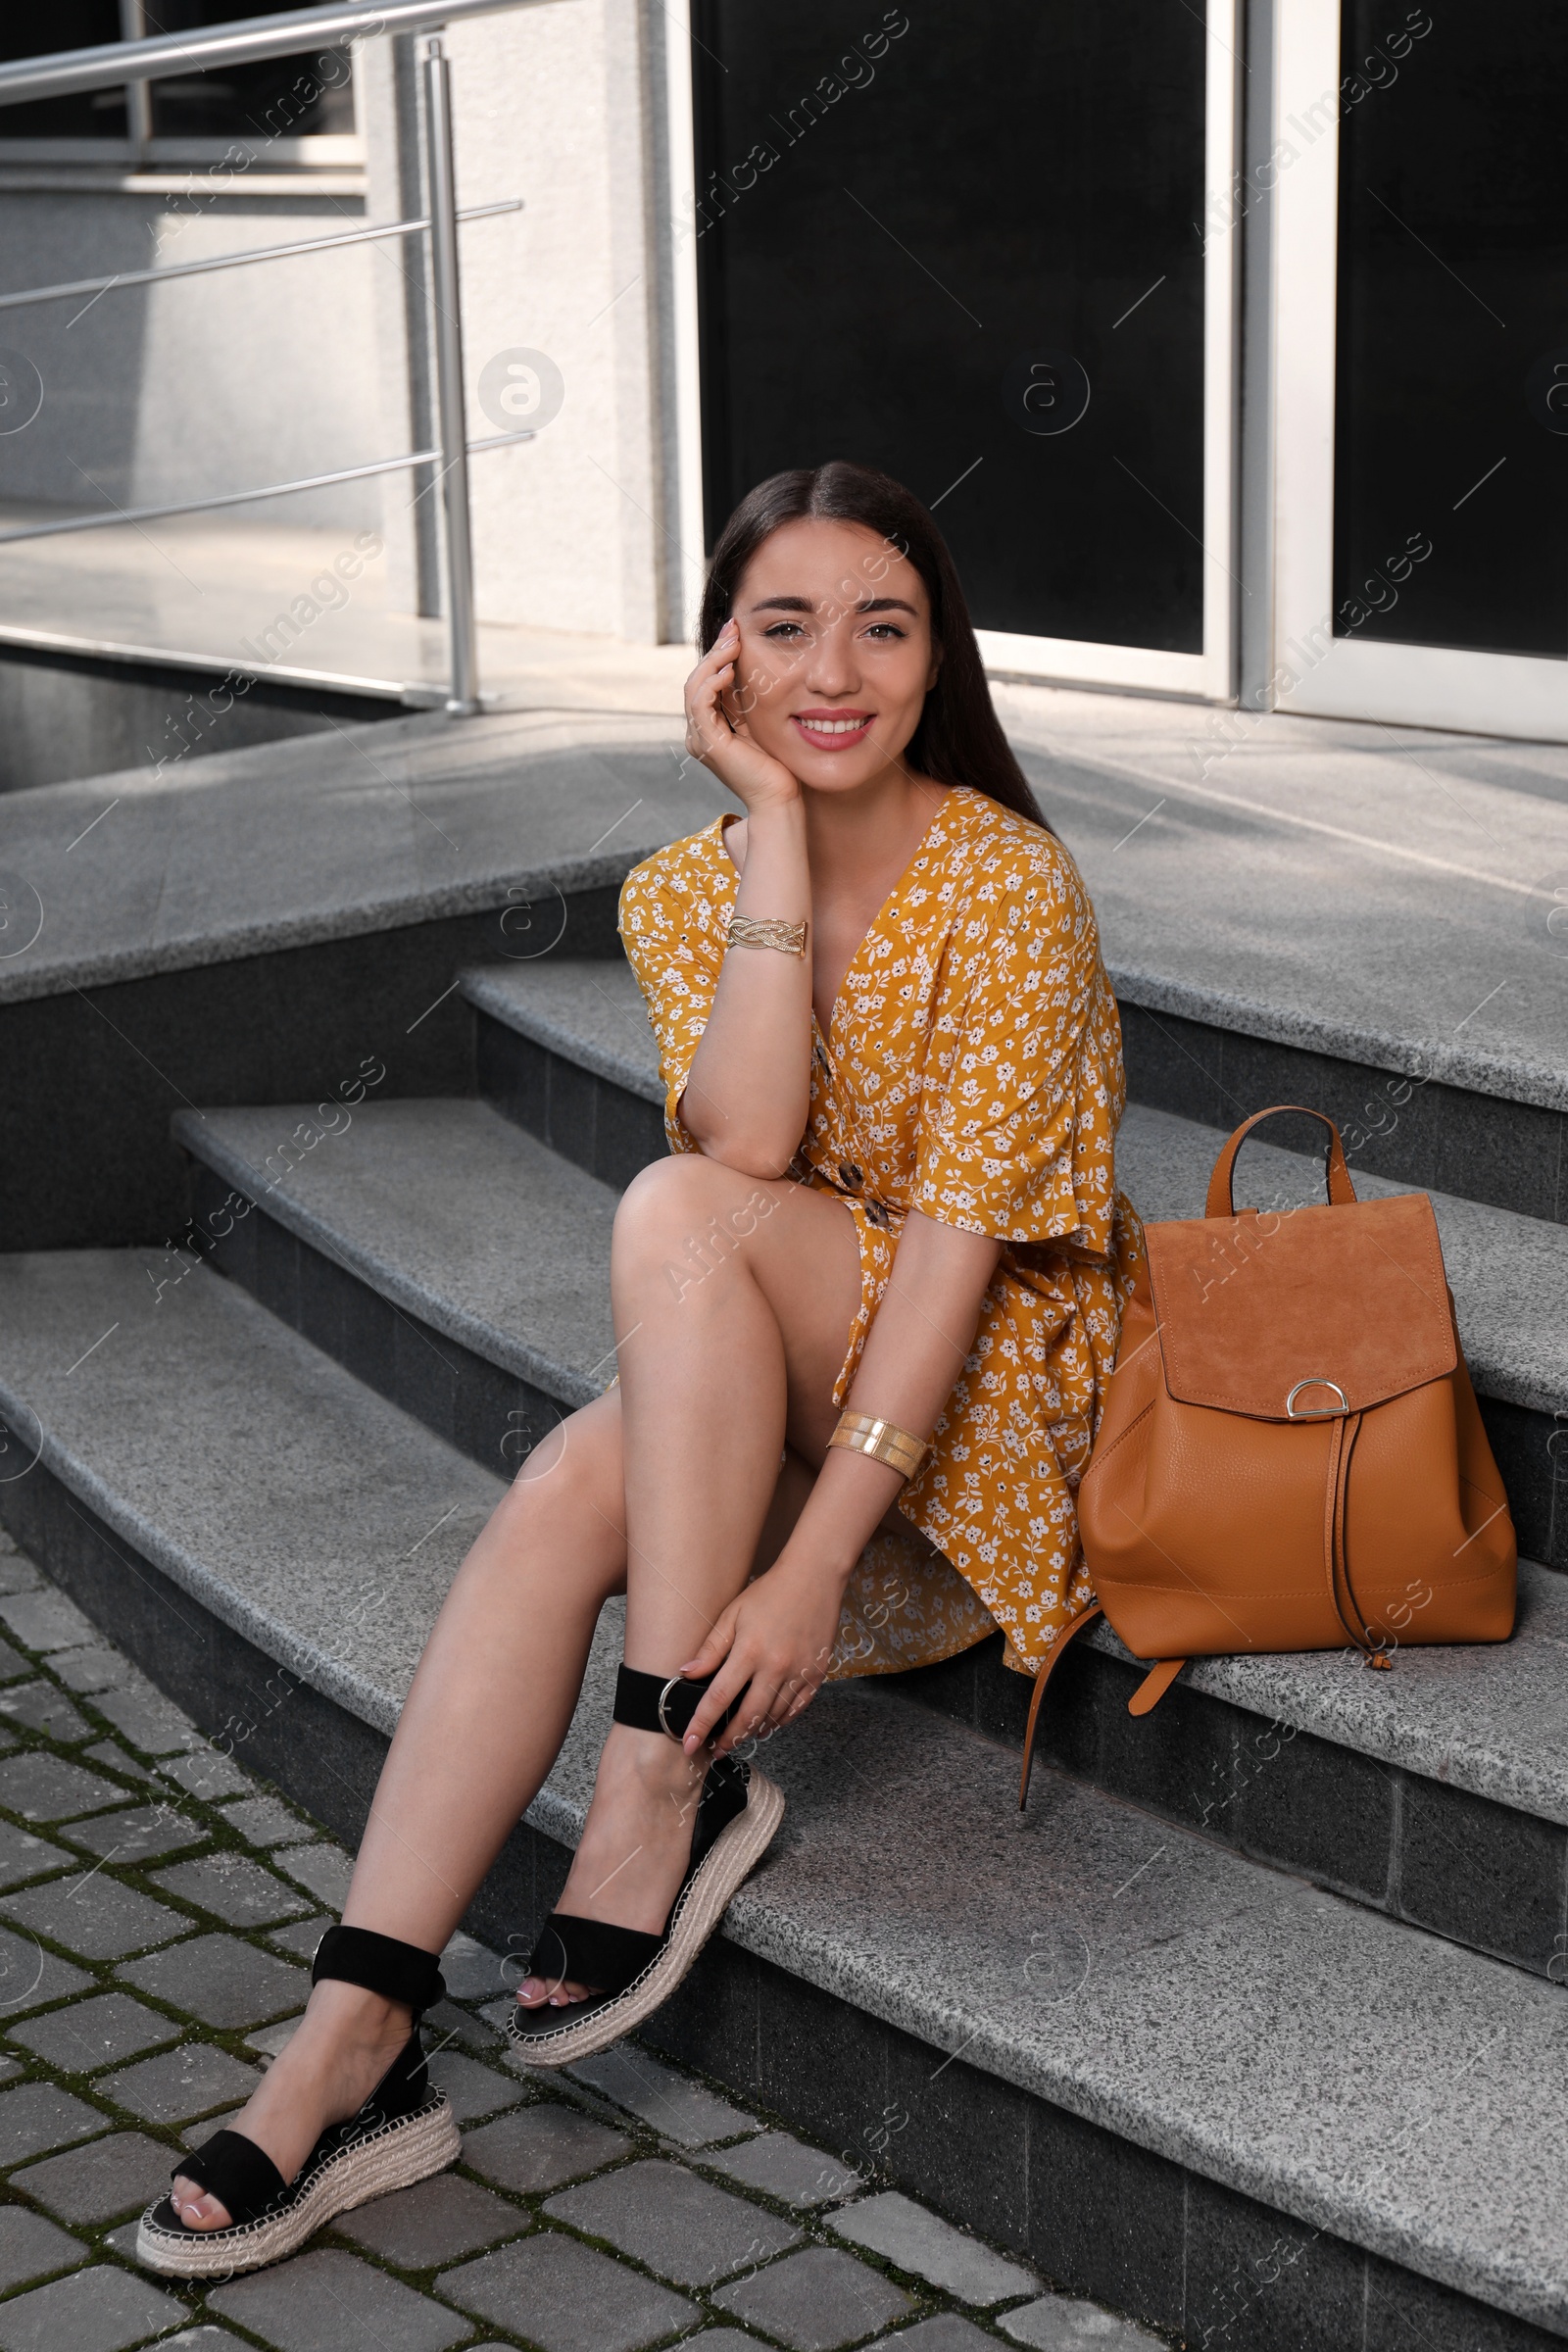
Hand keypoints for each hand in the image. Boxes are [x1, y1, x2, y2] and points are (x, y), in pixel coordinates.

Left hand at [678, 1555, 845, 1755]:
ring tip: (739, 1736)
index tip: (690, 1744)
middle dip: (729, 1739)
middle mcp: (776, 1667)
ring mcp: (800, 1673)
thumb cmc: (769, 1593)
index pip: (719, 1698)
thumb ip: (711, 1647)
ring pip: (774, 1718)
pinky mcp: (817, 1675)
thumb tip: (686, 1673)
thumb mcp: (733, 1614)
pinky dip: (780, 1721)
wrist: (814, 1578)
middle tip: (716, 1750)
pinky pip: (797, 1709)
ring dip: (754, 1732)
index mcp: (750, 1651)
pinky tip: (768, 1723)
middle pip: (749, 1717)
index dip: (702, 1724)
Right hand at [684, 619, 799, 815]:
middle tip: (733, 628)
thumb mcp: (760, 723)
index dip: (718, 655)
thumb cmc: (777, 765)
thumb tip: (748, 667)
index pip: (705, 683)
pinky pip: (700, 704)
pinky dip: (712, 683)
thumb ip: (747, 701)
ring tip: (733, 643)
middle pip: (696, 681)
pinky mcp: (708, 744)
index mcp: (708, 729)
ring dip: (713, 661)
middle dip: (715, 651)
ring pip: (694, 688)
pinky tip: (729, 670)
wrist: (779, 798)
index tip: (735, 632)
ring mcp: (700, 739)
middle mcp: (698, 734)